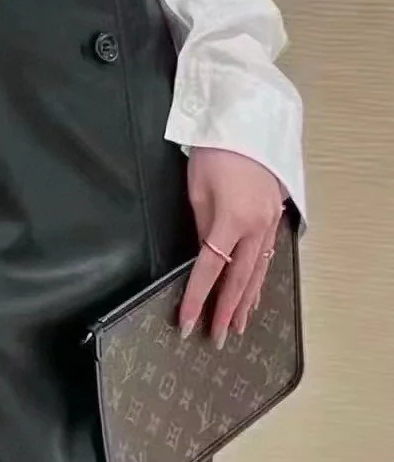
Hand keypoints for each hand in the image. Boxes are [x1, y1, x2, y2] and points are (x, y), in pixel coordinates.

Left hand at [178, 148, 284, 348]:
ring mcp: (269, 224)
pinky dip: (259, 280)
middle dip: (226, 311)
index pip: (210, 271)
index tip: (187, 324)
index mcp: (232, 221)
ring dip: (246, 302)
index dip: (197, 299)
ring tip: (237, 327)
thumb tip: (205, 258)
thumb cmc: (215, 153)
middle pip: (240, 280)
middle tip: (216, 339)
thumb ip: (203, 229)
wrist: (247, 123)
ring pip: (258, 272)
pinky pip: (266, 257)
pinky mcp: (273, 217)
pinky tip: (254, 295)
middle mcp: (256, 228)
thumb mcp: (198, 192)